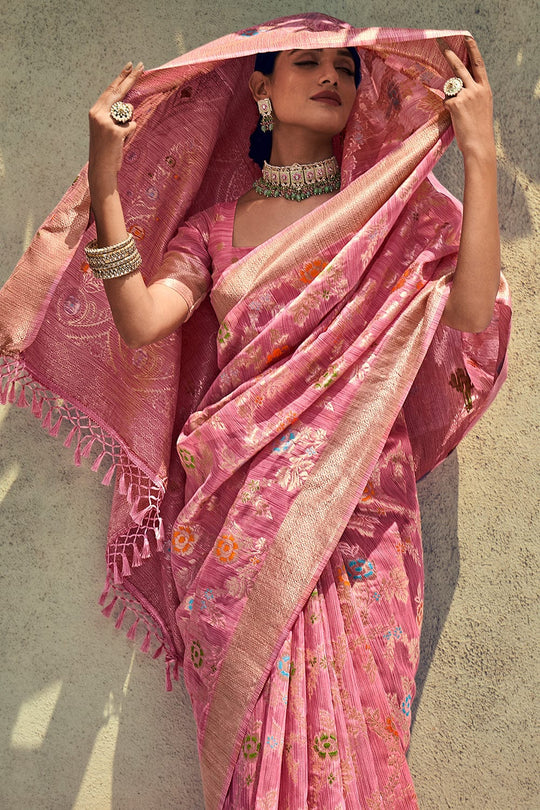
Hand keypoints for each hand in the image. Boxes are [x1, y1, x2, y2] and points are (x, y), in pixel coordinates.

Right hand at [88, 62, 143, 183]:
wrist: (101, 168)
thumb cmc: (106, 149)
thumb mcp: (107, 129)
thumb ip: (114, 116)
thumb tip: (130, 106)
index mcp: (95, 111)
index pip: (110, 90)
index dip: (121, 77)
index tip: (130, 66)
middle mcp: (98, 113)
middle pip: (119, 91)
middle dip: (131, 78)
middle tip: (142, 65)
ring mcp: (106, 121)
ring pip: (128, 113)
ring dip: (128, 125)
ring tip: (119, 137)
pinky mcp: (115, 131)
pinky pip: (132, 126)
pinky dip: (129, 134)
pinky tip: (121, 142)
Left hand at [437, 37, 494, 160]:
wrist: (479, 144)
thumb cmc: (478, 129)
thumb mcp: (481, 107)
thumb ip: (473, 94)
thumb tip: (457, 87)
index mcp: (485, 89)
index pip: (478, 64)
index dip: (472, 50)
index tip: (467, 37)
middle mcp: (476, 89)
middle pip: (460, 68)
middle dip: (449, 54)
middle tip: (440, 43)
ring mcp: (466, 96)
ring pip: (450, 87)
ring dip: (450, 97)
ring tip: (459, 112)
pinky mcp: (455, 104)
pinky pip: (445, 101)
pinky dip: (447, 109)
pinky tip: (455, 118)